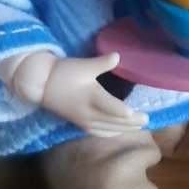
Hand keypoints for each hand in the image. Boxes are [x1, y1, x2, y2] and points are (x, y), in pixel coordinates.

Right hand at [10, 51, 148, 137]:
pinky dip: (110, 133)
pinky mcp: (79, 123)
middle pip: (113, 120)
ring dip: (124, 128)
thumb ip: (102, 63)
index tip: (133, 113)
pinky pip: (98, 132)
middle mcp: (88, 112)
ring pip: (107, 128)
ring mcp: (84, 120)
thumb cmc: (63, 73)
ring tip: (140, 126)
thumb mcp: (83, 66)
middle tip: (147, 120)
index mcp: (91, 96)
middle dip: (130, 122)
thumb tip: (118, 56)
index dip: (121, 111)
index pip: (109, 106)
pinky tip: (119, 132)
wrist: (41, 86)